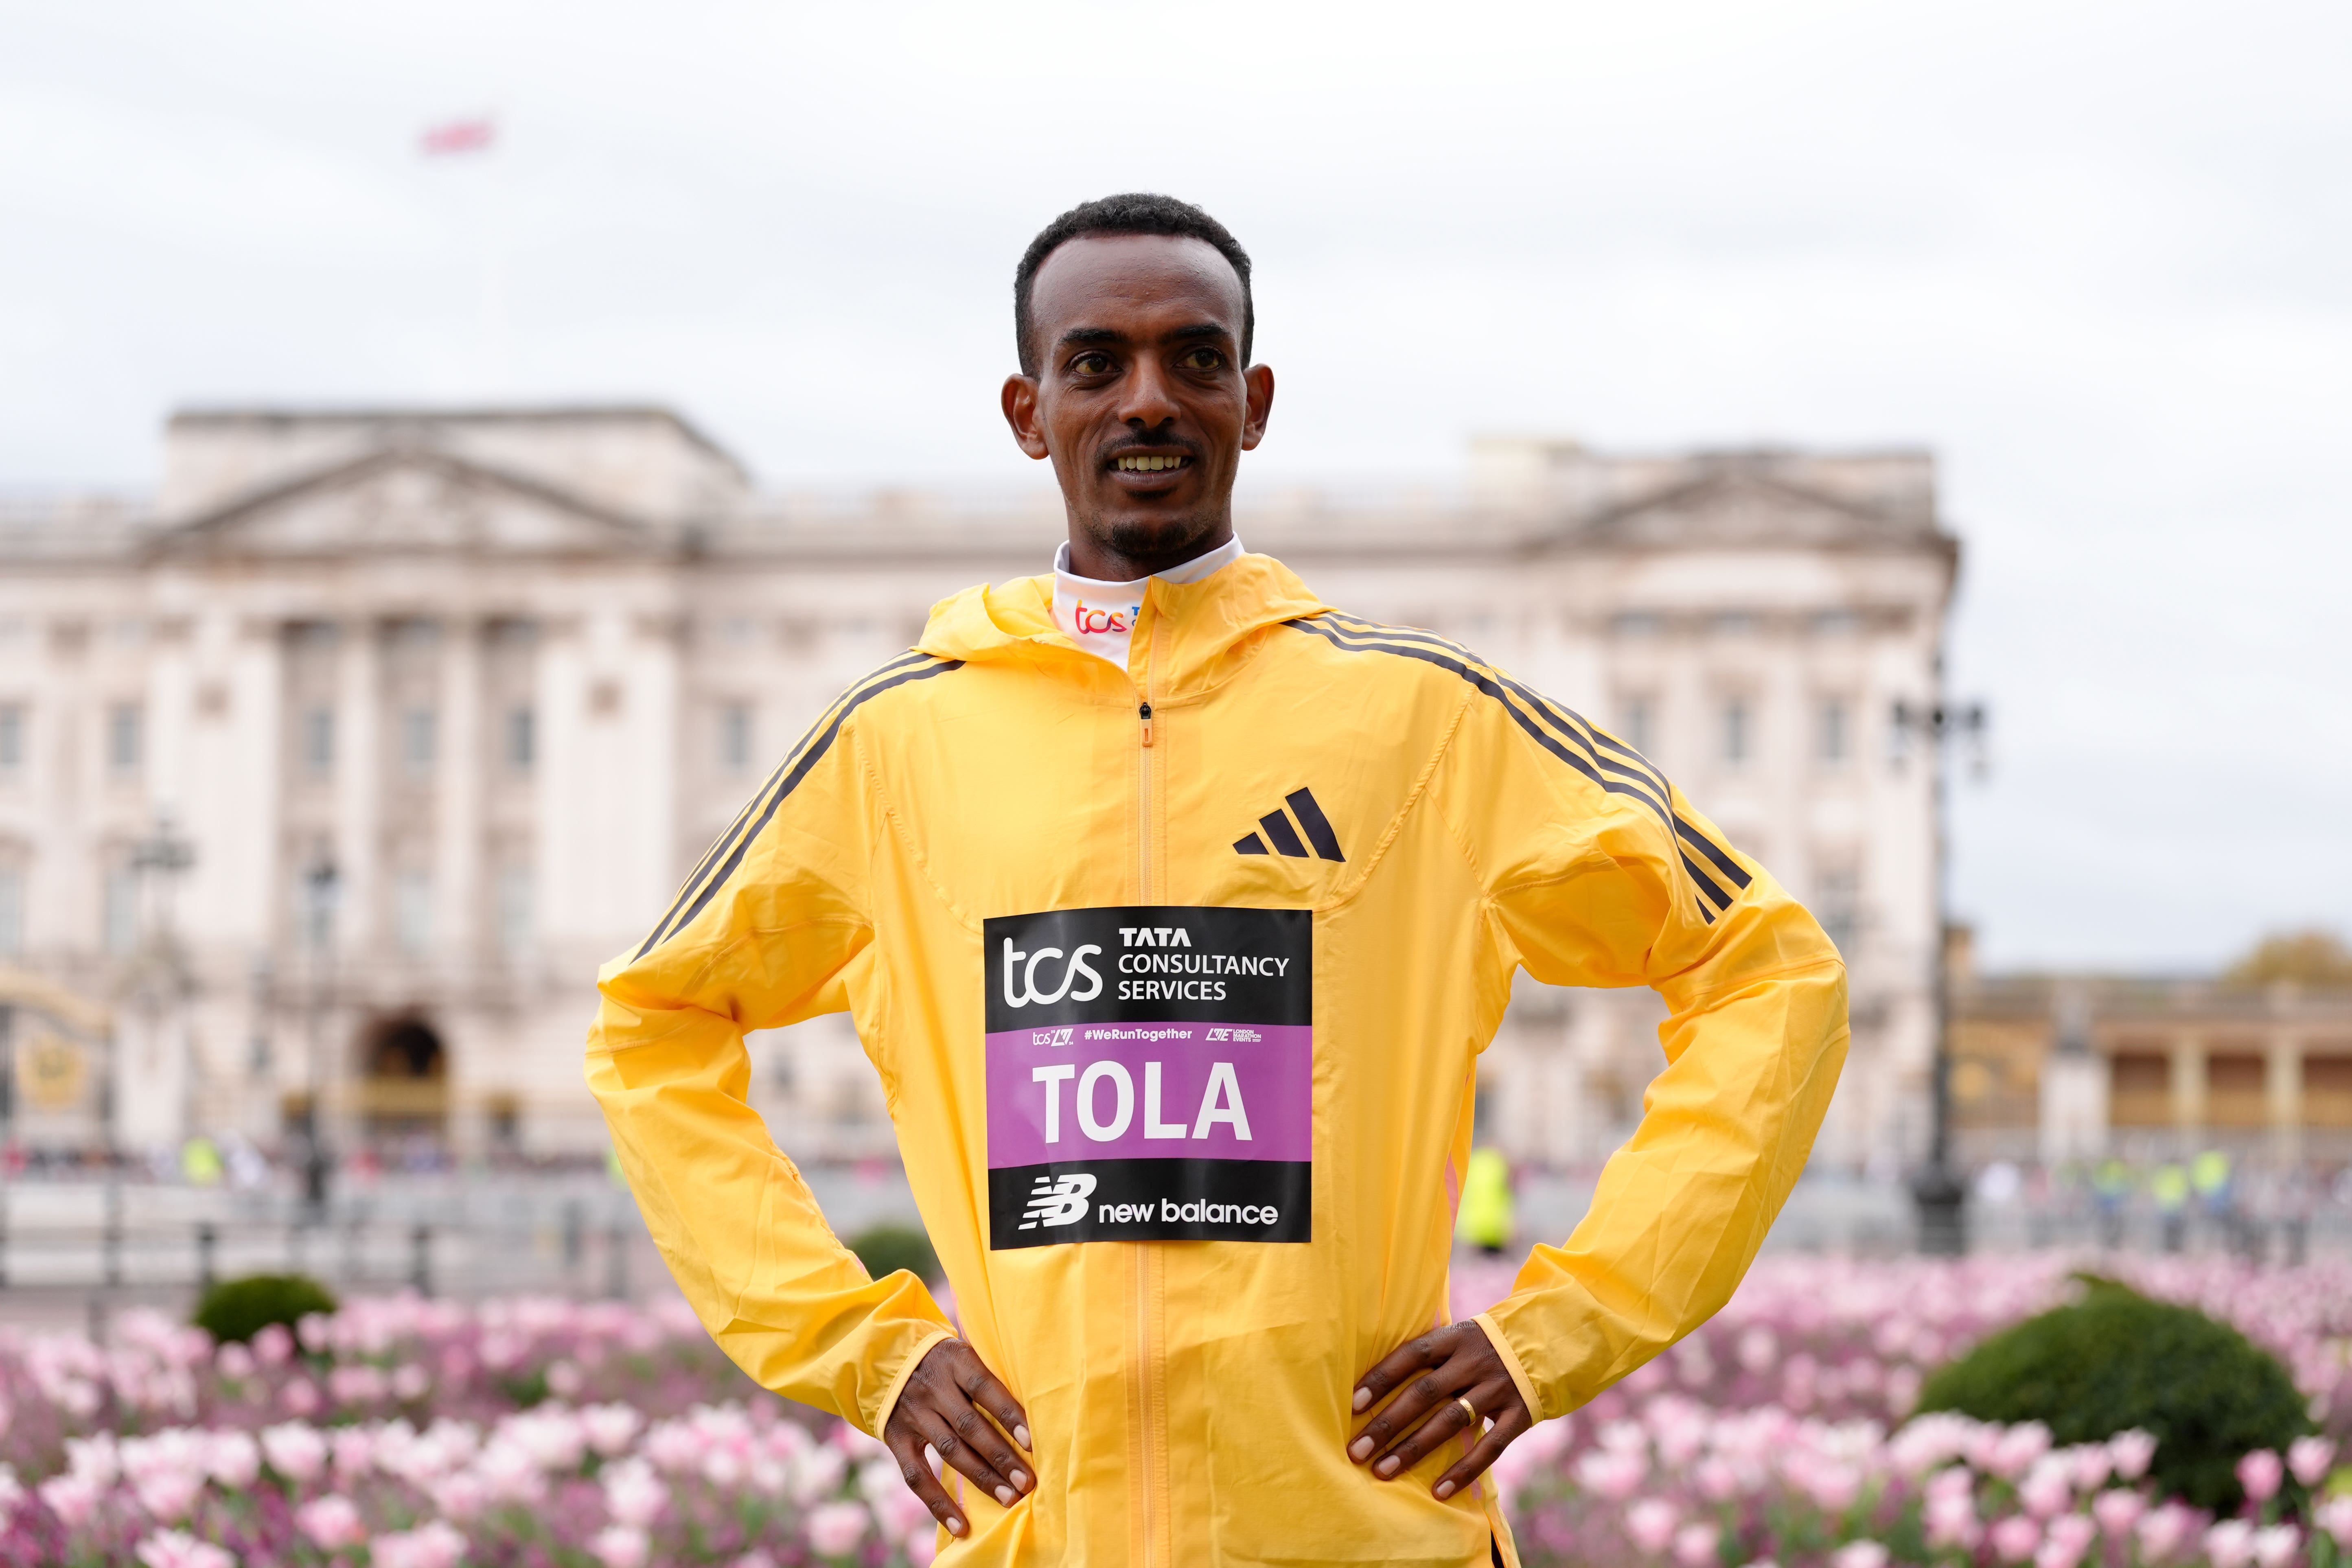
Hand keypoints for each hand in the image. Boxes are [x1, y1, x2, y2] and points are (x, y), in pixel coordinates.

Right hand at [882, 1339, 1034, 1537]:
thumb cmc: (945, 1360)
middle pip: (969, 1426)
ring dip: (981, 1478)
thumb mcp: (965, 1354)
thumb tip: (1033, 1409)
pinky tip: (960, 1526)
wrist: (888, 1358)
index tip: (1032, 1443)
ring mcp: (914, 1415)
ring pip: (950, 1450)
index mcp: (955, 1362)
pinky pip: (916, 1476)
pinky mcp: (897, 1439)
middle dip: (1000, 1456)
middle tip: (1027, 1482)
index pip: (985, 1388)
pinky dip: (938, 1503)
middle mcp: (933, 1388)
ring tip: (1009, 1498)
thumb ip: (989, 1377)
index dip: (1008, 1415)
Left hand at [1347, 1321, 1533, 1499]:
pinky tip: (1439, 1491)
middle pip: (1425, 1393)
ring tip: (1383, 1471)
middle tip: (1356, 1450)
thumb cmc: (1484, 1346)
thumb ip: (1428, 1357)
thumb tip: (1373, 1382)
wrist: (1548, 1343)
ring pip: (1450, 1422)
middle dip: (1387, 1423)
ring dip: (1414, 1449)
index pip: (1411, 1355)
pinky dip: (1464, 1471)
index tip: (1353, 1404)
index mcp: (1454, 1338)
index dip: (1382, 1378)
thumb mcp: (1459, 1338)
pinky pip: (1489, 1447)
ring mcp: (1497, 1389)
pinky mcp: (1519, 1414)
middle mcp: (1474, 1362)